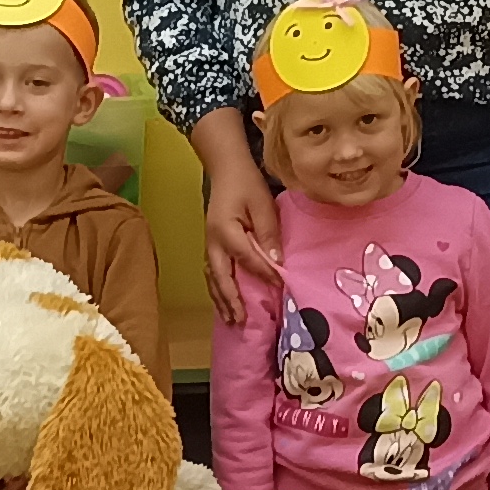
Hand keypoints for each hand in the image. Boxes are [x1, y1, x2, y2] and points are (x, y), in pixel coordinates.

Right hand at [199, 140, 284, 325]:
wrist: (226, 168)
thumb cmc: (246, 183)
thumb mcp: (262, 204)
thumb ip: (268, 233)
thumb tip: (276, 261)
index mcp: (225, 231)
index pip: (246, 259)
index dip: (263, 273)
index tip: (280, 286)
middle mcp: (212, 241)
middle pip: (220, 277)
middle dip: (230, 300)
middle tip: (240, 321)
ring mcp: (209, 243)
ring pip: (212, 277)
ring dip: (221, 299)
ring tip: (230, 319)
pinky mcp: (212, 244)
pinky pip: (212, 271)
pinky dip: (218, 288)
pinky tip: (224, 300)